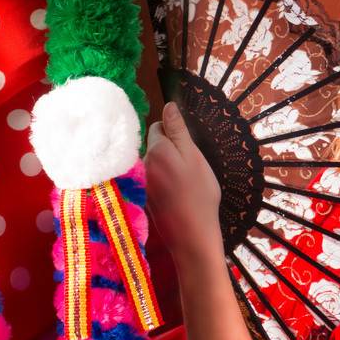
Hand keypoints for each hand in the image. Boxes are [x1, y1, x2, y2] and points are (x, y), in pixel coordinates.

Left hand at [145, 102, 223, 266]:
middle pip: (153, 145)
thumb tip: (168, 105)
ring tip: (184, 183)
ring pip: (153, 162)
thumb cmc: (199, 194)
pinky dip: (163, 182)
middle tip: (190, 168)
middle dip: (169, 150)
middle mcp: (141, 163)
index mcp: (154, 150)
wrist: (191, 233)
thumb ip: (178, 130)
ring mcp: (140, 181)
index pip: (156, 126)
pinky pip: (152, 178)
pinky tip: (176, 195)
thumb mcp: (194, 157)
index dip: (174, 132)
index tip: (188, 147)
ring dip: (166, 166)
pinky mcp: (142, 196)